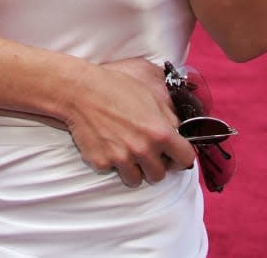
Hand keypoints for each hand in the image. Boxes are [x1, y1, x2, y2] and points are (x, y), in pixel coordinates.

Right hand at [64, 58, 194, 186]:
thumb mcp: (149, 95)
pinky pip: (112, 170)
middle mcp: (143, 150)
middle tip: (143, 150)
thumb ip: (168, 117)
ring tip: (125, 149)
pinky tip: (106, 143)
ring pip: (136, 179)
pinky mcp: (102, 162)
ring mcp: (121, 159)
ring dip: (133, 168)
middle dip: (153, 164)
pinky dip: (111, 161)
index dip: (180, 157)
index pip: (185, 160)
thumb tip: (178, 132)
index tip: (173, 155)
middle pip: (159, 175)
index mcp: (159, 133)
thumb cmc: (115, 87)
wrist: (81, 91)